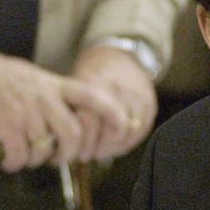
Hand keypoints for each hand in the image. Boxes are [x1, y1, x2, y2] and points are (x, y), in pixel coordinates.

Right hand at [0, 46, 122, 171]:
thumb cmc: (7, 77)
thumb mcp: (41, 79)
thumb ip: (61, 98)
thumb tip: (82, 123)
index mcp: (58, 87)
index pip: (95, 98)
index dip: (114, 116)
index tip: (121, 131)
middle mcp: (47, 99)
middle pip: (74, 136)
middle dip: (70, 155)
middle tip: (60, 159)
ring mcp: (27, 113)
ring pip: (46, 149)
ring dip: (39, 161)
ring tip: (29, 157)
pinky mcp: (6, 126)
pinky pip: (20, 155)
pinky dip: (16, 163)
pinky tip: (10, 161)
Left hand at [70, 44, 157, 160]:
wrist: (123, 55)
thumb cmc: (94, 73)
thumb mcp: (76, 84)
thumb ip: (71, 110)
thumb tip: (59, 143)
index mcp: (98, 83)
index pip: (90, 119)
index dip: (81, 140)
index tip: (71, 148)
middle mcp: (121, 90)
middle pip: (112, 130)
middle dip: (97, 148)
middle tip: (84, 155)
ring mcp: (138, 98)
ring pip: (128, 135)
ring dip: (112, 148)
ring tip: (99, 152)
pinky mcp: (150, 106)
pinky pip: (140, 133)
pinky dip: (126, 143)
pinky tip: (114, 145)